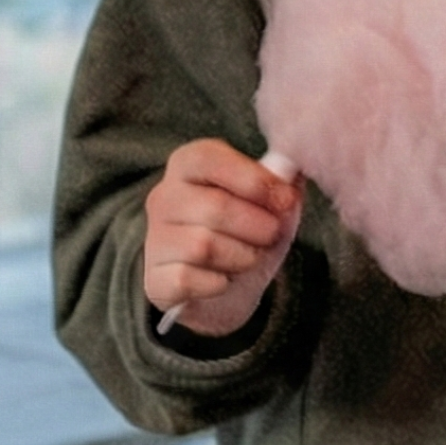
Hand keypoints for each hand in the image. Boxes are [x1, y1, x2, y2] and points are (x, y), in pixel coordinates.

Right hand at [143, 139, 301, 336]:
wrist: (231, 285)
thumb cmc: (251, 231)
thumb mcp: (272, 199)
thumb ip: (281, 179)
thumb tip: (291, 167)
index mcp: (189, 165)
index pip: (209, 159)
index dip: (254, 180)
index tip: (285, 200)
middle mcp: (164, 197)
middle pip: (215, 207)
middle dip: (258, 226)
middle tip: (270, 235)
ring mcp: (154, 240)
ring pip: (204, 246)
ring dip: (243, 257)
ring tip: (249, 257)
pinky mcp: (155, 280)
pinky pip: (189, 280)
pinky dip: (218, 283)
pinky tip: (223, 279)